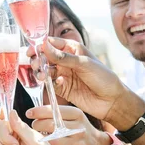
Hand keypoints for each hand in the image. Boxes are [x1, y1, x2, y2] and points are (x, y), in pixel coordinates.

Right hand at [27, 38, 143, 128]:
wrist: (112, 101)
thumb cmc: (103, 77)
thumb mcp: (84, 64)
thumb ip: (63, 57)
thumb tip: (44, 45)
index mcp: (73, 49)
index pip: (52, 43)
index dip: (40, 45)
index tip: (32, 50)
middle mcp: (66, 60)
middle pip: (45, 57)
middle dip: (38, 60)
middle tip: (37, 65)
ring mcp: (64, 74)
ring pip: (45, 70)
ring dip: (41, 72)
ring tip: (42, 76)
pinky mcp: (63, 88)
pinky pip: (50, 83)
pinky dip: (50, 83)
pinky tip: (60, 83)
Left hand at [28, 105, 111, 144]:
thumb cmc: (80, 129)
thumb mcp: (75, 116)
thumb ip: (58, 112)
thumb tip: (35, 111)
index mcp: (78, 115)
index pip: (54, 111)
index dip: (39, 111)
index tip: (29, 113)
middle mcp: (79, 129)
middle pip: (51, 125)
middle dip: (37, 125)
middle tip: (34, 126)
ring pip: (51, 142)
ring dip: (40, 139)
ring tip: (38, 137)